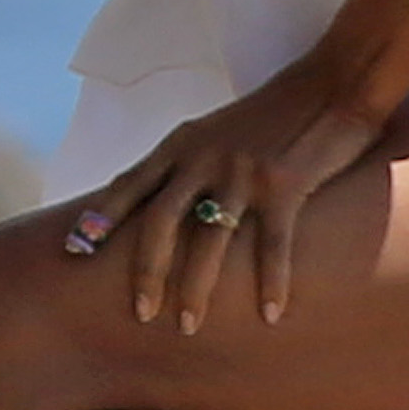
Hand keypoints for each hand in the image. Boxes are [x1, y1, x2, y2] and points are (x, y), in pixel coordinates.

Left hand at [74, 60, 390, 331]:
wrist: (334, 82)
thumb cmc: (275, 115)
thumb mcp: (216, 130)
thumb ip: (187, 163)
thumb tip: (159, 206)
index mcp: (183, 143)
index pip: (130, 184)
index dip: (100, 218)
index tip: (74, 250)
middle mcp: (205, 157)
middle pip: (161, 221)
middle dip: (146, 272)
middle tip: (140, 314)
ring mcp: (244, 171)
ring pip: (210, 240)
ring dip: (196, 289)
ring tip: (188, 326)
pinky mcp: (286, 184)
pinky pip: (273, 245)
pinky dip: (271, 283)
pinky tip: (270, 315)